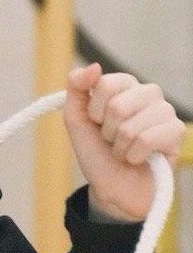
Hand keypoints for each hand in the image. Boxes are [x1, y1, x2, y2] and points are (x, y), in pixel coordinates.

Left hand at [64, 63, 183, 221]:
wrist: (113, 187)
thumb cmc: (97, 151)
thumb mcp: (76, 119)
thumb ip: (77, 88)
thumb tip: (94, 66)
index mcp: (125, 84)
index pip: (106, 84)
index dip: (94, 111)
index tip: (96, 122)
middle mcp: (148, 92)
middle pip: (118, 106)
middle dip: (107, 131)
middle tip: (112, 140)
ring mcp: (165, 110)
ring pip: (131, 127)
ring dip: (120, 147)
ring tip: (124, 150)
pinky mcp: (177, 131)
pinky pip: (147, 140)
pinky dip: (133, 156)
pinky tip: (137, 158)